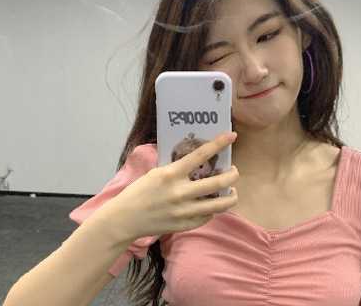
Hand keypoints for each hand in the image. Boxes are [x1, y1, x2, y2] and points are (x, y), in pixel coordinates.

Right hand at [111, 132, 238, 239]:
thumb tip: (198, 162)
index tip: (232, 135)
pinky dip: (213, 210)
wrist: (126, 218)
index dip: (218, 144)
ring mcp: (183, 211)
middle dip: (233, 175)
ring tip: (232, 191)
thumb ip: (177, 169)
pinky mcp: (184, 225)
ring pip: (219, 204)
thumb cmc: (140, 192)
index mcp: (172, 174)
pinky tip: (212, 205)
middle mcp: (180, 192)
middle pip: (218, 182)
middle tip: (234, 171)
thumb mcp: (156, 173)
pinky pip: (207, 217)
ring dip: (231, 196)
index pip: (200, 155)